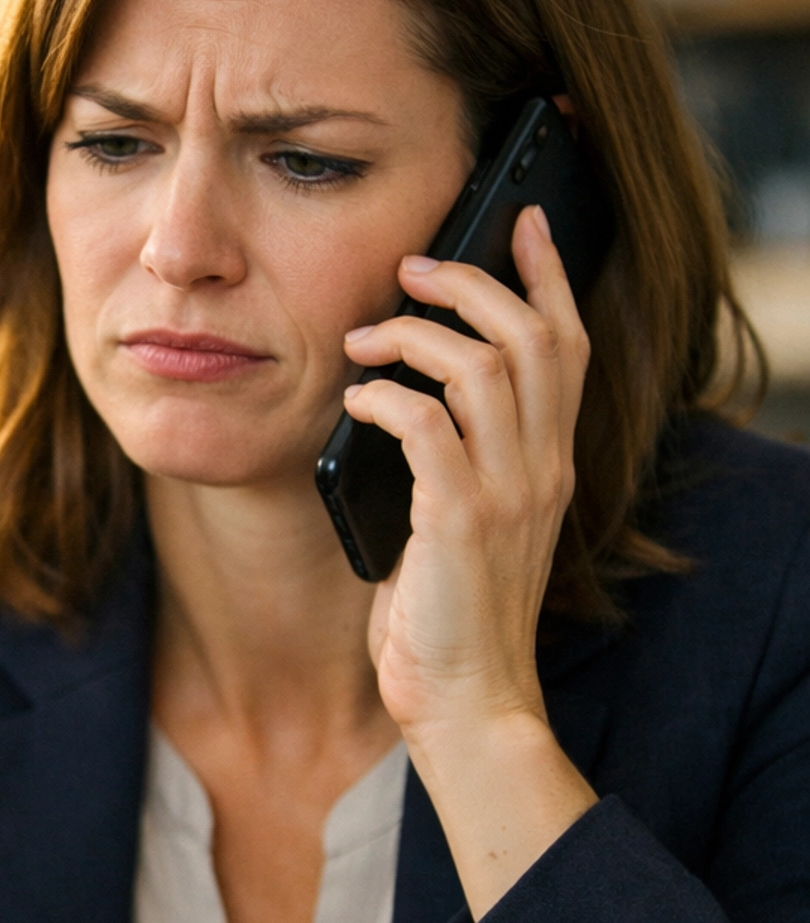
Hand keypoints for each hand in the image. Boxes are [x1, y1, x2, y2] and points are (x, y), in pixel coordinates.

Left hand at [340, 204, 597, 914]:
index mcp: (549, 464)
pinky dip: (385, 398)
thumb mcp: (465, 524)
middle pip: (532, 334)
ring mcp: (508, 492)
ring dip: (415, 335)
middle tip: (412, 266)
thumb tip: (397, 401)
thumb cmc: (450, 618)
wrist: (468, 702)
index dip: (547, 274)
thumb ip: (454, 462)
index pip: (568, 345)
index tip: (520, 219)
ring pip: (483, 365)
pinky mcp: (461, 519)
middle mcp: (542, 468)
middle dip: (471, 281)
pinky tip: (354, 403)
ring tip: (365, 340)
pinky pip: (426, 424)